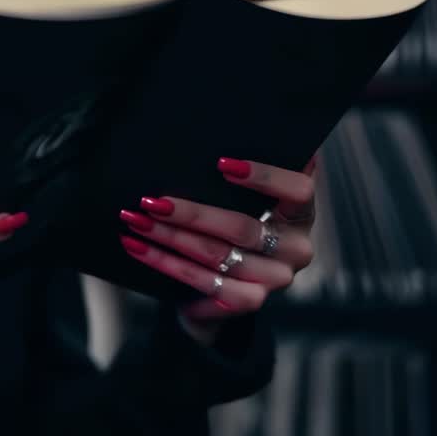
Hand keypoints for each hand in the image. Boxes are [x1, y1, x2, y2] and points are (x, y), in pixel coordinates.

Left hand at [118, 155, 318, 334]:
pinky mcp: (249, 301)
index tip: (221, 164)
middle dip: (191, 213)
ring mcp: (274, 278)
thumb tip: (217, 135)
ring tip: (136, 220)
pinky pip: (204, 282)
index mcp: (300, 214)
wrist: (227, 288)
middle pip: (243, 228)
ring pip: (217, 255)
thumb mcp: (245, 199)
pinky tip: (138, 248)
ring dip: (169, 237)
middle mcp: (295, 248)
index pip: (299, 191)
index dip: (265, 177)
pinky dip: (166, 263)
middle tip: (151, 200)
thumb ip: (242, 174)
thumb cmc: (233, 226)